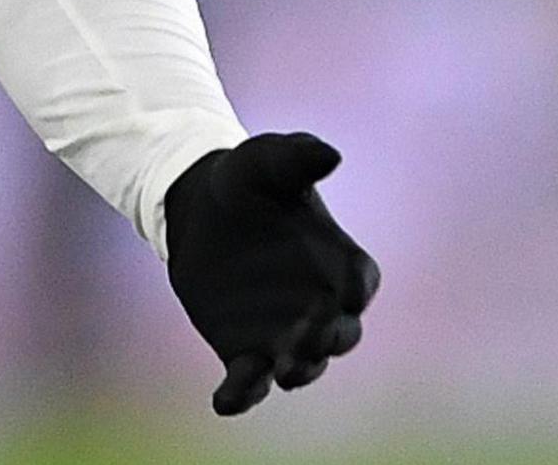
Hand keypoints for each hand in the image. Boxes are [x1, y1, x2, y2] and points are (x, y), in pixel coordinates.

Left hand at [161, 133, 381, 415]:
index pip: (360, 281)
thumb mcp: (266, 160)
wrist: (198, 207)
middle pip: (341, 333)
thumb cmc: (247, 181)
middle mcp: (320, 305)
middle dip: (332, 338)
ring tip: (282, 368)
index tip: (348, 291)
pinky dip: (242, 395)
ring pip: (303, 364)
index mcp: (338, 260)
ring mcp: (284, 334)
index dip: (356, 288)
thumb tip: (330, 155)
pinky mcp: (245, 352)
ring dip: (298, 368)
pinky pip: (249, 382)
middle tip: (313, 336)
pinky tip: (226, 402)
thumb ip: (297, 156)